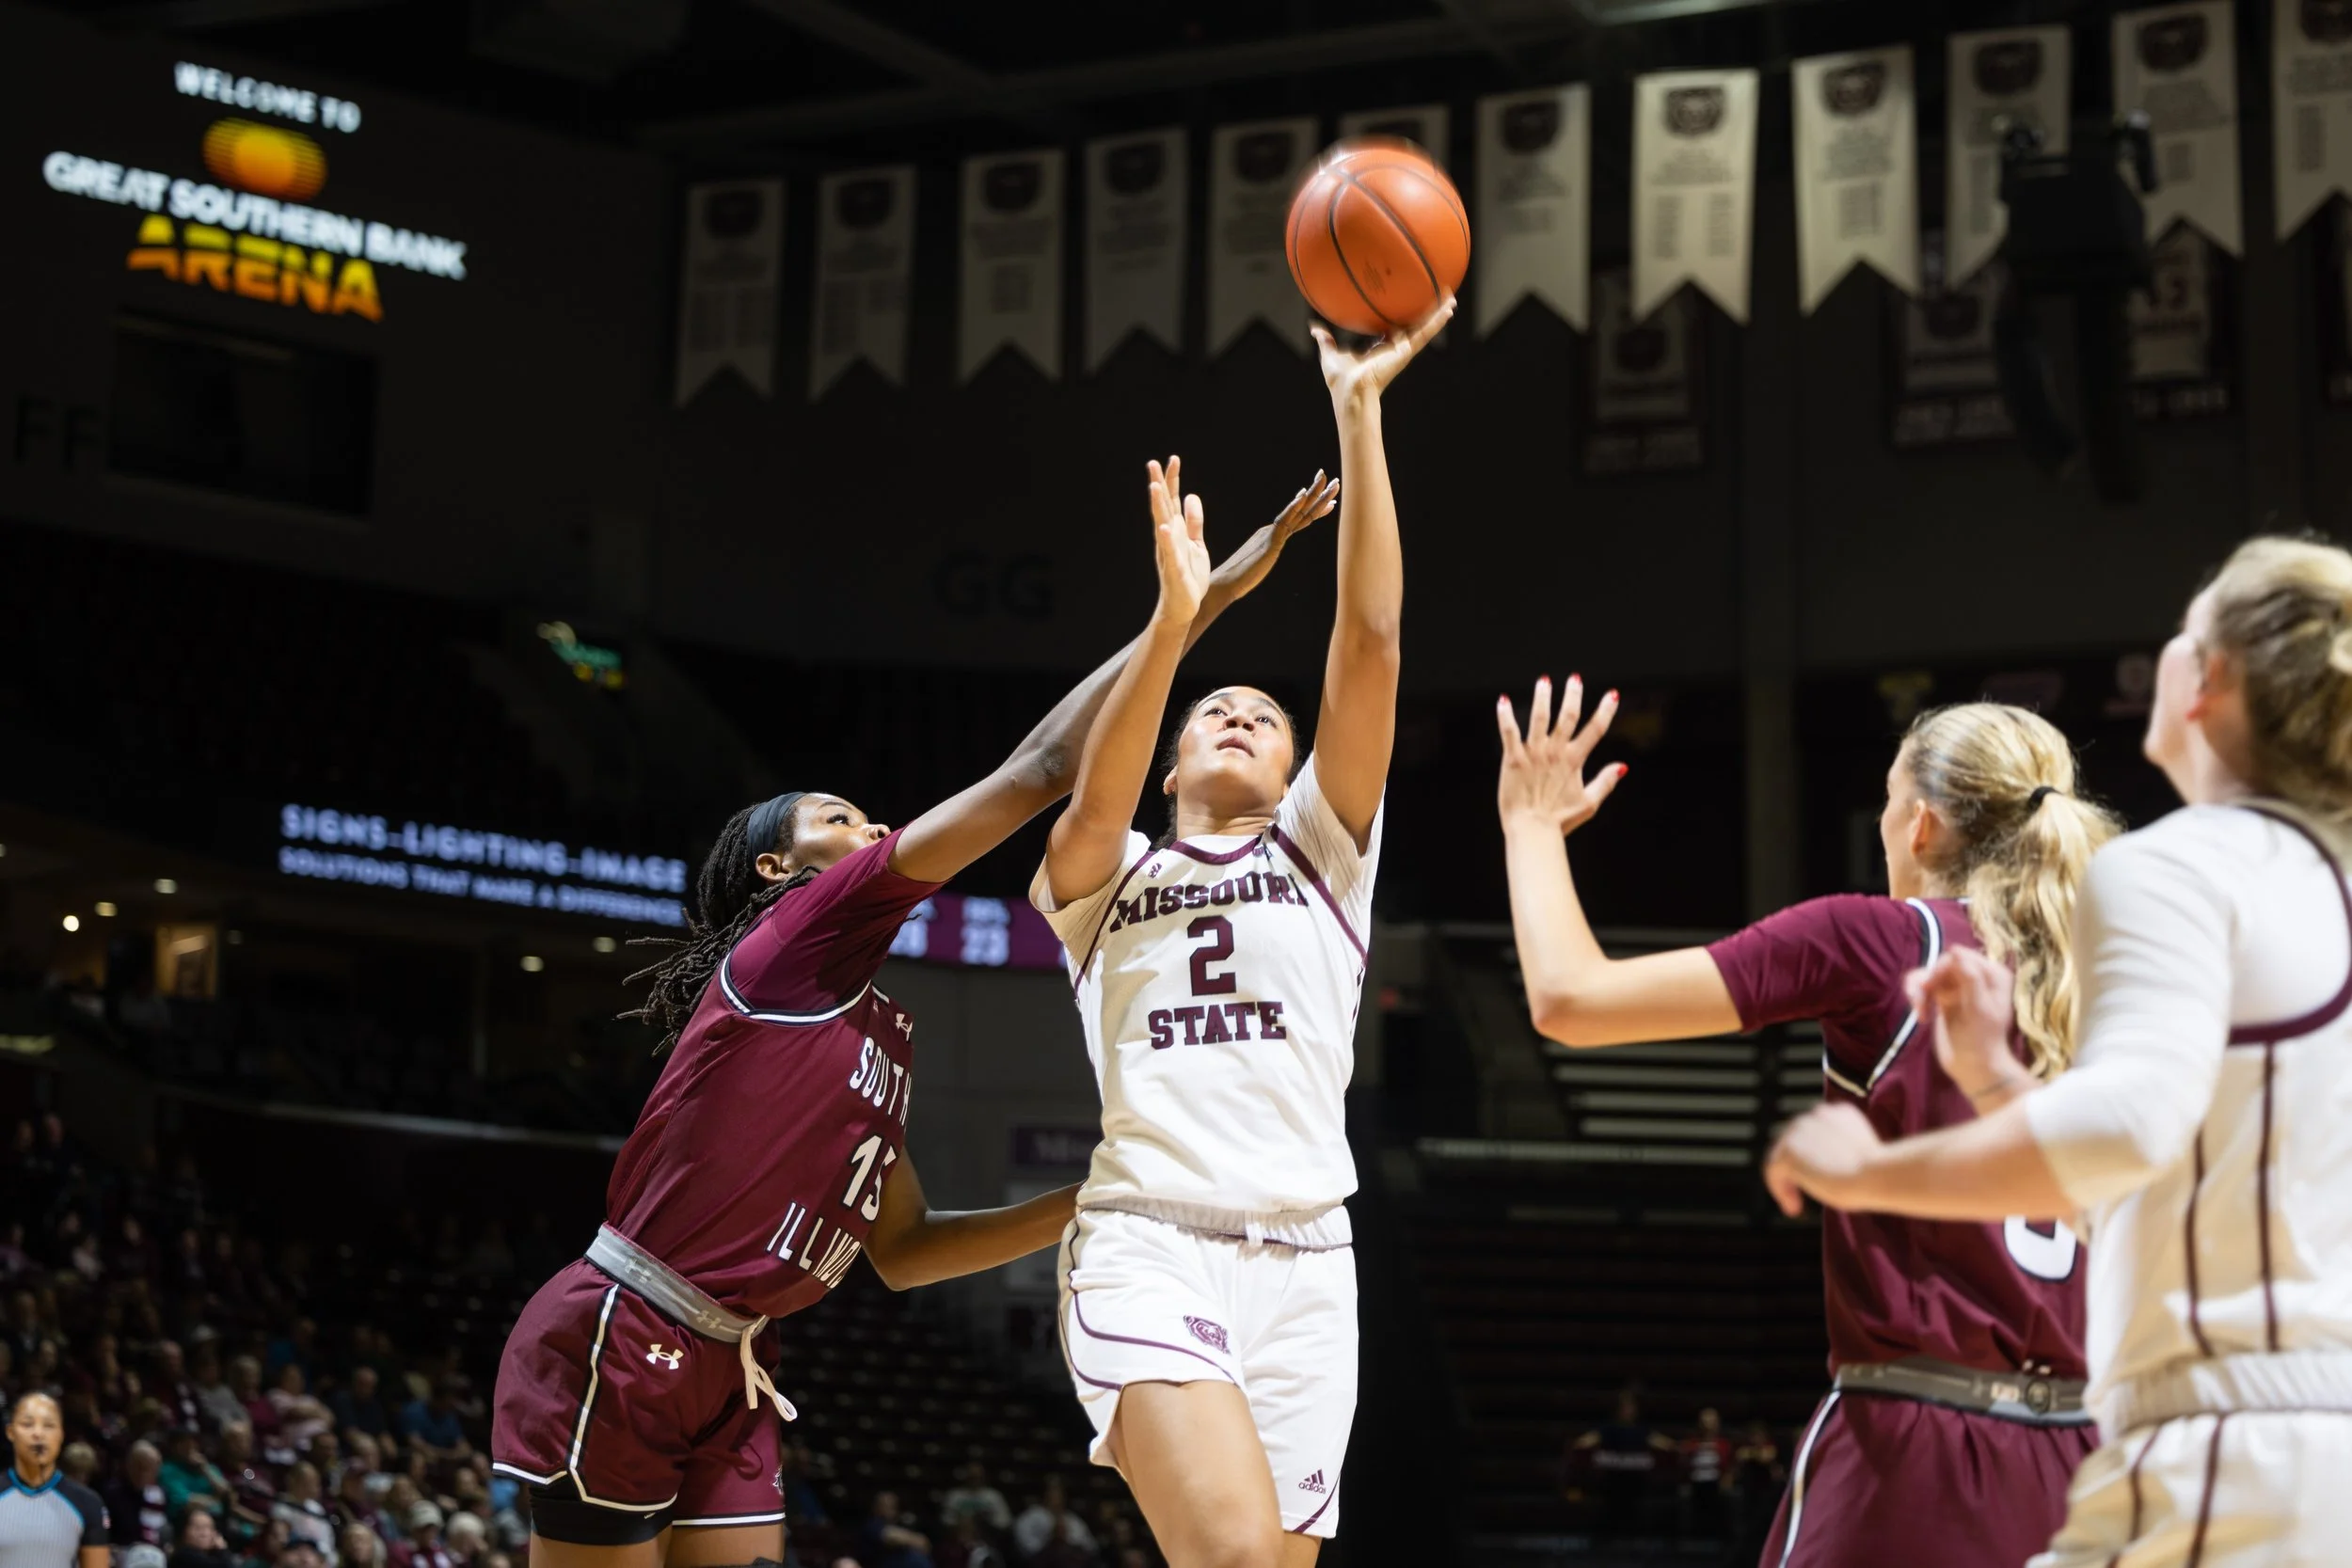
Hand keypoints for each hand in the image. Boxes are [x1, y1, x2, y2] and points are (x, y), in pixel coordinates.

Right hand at [1145, 456, 1210, 624]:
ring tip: (1154, 486)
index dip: (1172, 480)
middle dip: (1158, 485)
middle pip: (1162, 507)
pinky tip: (1164, 527)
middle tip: (1152, 462)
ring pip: (1162, 525)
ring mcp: (1169, 552)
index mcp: (1175, 532)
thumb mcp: (1197, 544)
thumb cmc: (1188, 577)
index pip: (1172, 501)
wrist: (1183, 607)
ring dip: (1158, 506)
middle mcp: (1168, 538)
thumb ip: (1194, 522)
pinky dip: (1166, 540)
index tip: (1173, 458)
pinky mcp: (1174, 569)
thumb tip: (1191, 495)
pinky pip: (1169, 552)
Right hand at [1204, 470, 1339, 606]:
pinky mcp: (1269, 541)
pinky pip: (1284, 521)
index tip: (1329, 499)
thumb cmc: (1239, 579)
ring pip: (1298, 512)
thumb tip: (1264, 559)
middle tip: (1334, 480)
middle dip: (1319, 494)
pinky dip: (1293, 507)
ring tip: (1330, 483)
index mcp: (1272, 535)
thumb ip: (1263, 559)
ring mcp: (1271, 534)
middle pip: (1301, 510)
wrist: (1224, 584)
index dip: (1314, 507)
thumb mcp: (1260, 566)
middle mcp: (1273, 530)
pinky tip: (1303, 495)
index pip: (1299, 519)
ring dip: (1315, 496)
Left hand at [1313, 295, 1454, 410]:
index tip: (1400, 308)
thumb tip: (1314, 327)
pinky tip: (1449, 308)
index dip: (1396, 321)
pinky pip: (1424, 333)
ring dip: (1437, 314)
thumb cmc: (1340, 381)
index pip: (1390, 332)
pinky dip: (1437, 321)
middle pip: (1410, 327)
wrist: (1350, 391)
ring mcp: (1401, 350)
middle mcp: (1393, 349)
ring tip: (1450, 299)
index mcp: (1378, 350)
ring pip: (1423, 328)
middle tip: (1432, 299)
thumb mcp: (1330, 353)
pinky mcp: (1406, 352)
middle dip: (1421, 315)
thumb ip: (1325, 340)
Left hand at [1496, 675, 1623, 835]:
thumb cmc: (1560, 820)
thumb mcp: (1589, 803)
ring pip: (1540, 718)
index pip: (1595, 730)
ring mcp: (1534, 754)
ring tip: (1544, 681)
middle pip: (1567, 717)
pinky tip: (1503, 701)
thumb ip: (1606, 782)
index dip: (1605, 711)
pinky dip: (1506, 715)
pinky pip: (1509, 732)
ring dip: (1543, 698)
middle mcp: (1555, 753)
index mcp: (1574, 761)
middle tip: (1575, 679)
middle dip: (1572, 696)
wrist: (1532, 831)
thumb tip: (1624, 766)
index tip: (1612, 695)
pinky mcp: (1513, 759)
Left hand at [1764, 1103, 1885, 1217]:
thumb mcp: (1862, 1158)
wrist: (1875, 1175)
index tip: (1820, 1177)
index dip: (1813, 1155)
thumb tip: (1827, 1168)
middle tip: (1800, 1193)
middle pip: (1795, 1140)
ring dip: (1787, 1181)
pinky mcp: (1789, 1151)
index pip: (1816, 1130)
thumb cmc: (1879, 1175)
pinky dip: (1780, 1190)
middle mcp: (1818, 1114)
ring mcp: (1801, 1129)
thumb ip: (1842, 1153)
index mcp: (1840, 1112)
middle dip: (1796, 1167)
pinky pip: (1773, 1171)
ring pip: (1781, 1156)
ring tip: (1795, 1204)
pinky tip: (1794, 1209)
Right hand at [1907, 948, 2034, 1105]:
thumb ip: (1971, 979)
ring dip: (1917, 990)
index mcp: (1992, 974)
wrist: (1974, 1068)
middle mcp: (1976, 975)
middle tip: (1917, 1001)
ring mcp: (1958, 986)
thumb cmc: (1982, 1040)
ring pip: (1928, 973)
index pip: (1960, 957)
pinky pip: (1923, 986)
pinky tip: (1921, 1017)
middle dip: (1927, 980)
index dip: (1941, 968)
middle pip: (1941, 964)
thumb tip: (1955, 950)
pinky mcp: (1943, 997)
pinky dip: (1917, 998)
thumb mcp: (1980, 1009)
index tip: (1930, 987)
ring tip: (1918, 1010)